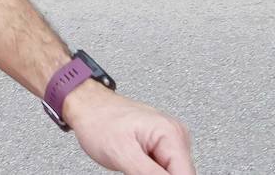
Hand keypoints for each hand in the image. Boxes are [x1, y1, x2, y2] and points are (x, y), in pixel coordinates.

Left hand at [66, 86, 194, 173]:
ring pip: (171, 172)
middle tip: (133, 169)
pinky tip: (135, 164)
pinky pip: (163, 167)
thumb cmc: (98, 121)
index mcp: (171, 133)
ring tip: (132, 164)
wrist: (87, 106)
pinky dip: (150, 171)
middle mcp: (175, 133)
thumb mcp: (123, 154)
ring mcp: (169, 138)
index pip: (186, 174)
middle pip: (180, 173)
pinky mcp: (160, 143)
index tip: (142, 174)